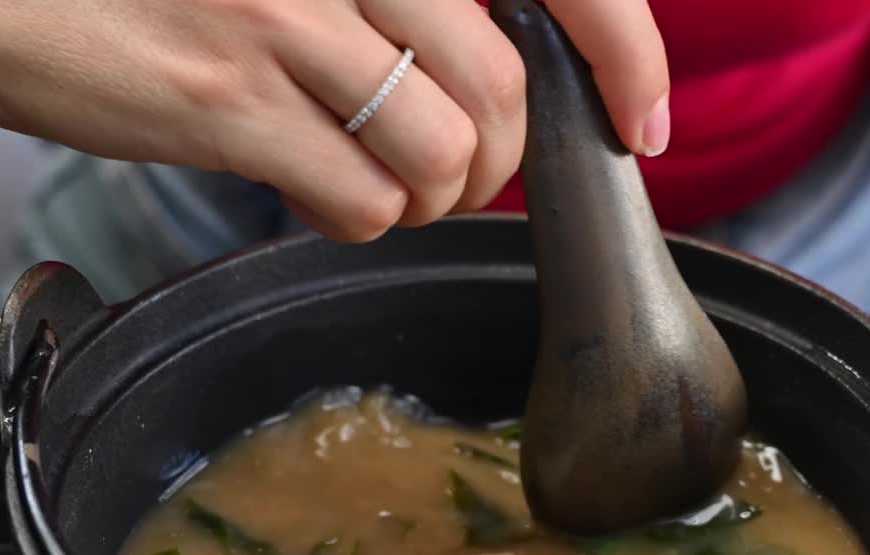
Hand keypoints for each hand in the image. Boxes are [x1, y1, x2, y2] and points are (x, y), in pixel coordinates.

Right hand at [0, 0, 668, 240]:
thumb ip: (415, 6)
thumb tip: (520, 87)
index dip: (629, 56)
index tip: (641, 125)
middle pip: (506, 92)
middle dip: (499, 164)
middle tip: (453, 173)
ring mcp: (285, 17)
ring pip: (444, 154)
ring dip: (433, 198)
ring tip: (384, 187)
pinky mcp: (228, 101)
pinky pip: (364, 199)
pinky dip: (363, 218)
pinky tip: (315, 192)